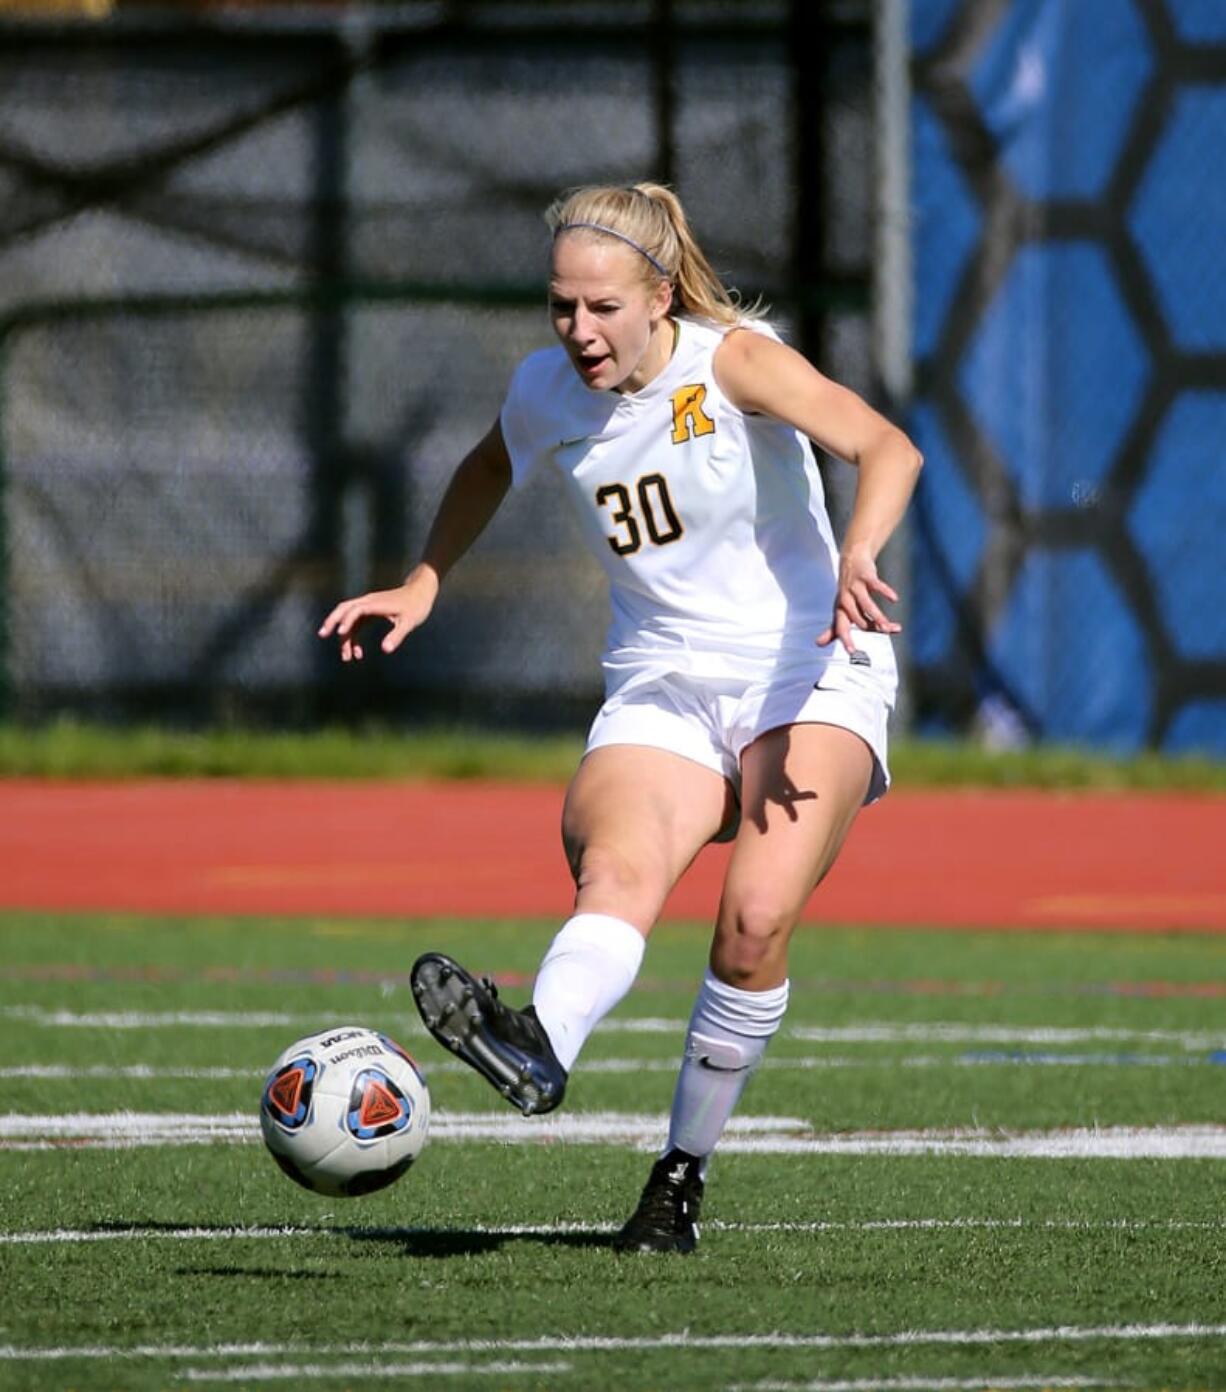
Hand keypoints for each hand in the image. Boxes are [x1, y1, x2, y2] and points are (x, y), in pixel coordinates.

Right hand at [317, 569, 438, 662]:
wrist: (421, 591)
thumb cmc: (416, 606)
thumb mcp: (410, 622)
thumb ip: (397, 635)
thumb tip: (386, 650)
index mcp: (375, 603)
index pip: (356, 610)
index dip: (347, 620)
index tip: (340, 633)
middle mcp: (368, 602)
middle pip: (343, 609)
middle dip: (332, 621)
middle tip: (323, 635)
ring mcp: (368, 606)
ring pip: (347, 618)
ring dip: (343, 635)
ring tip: (346, 657)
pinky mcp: (370, 611)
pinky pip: (355, 623)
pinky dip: (353, 636)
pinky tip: (357, 652)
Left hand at [816, 545, 900, 655]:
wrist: (851, 560)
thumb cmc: (847, 590)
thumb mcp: (839, 609)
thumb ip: (833, 628)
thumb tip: (818, 644)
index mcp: (840, 610)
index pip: (841, 628)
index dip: (846, 639)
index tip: (852, 652)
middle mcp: (846, 599)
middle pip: (858, 618)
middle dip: (873, 627)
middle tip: (886, 632)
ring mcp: (855, 587)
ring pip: (867, 605)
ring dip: (878, 616)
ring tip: (890, 626)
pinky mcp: (866, 576)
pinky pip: (876, 585)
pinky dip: (885, 592)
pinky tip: (894, 599)